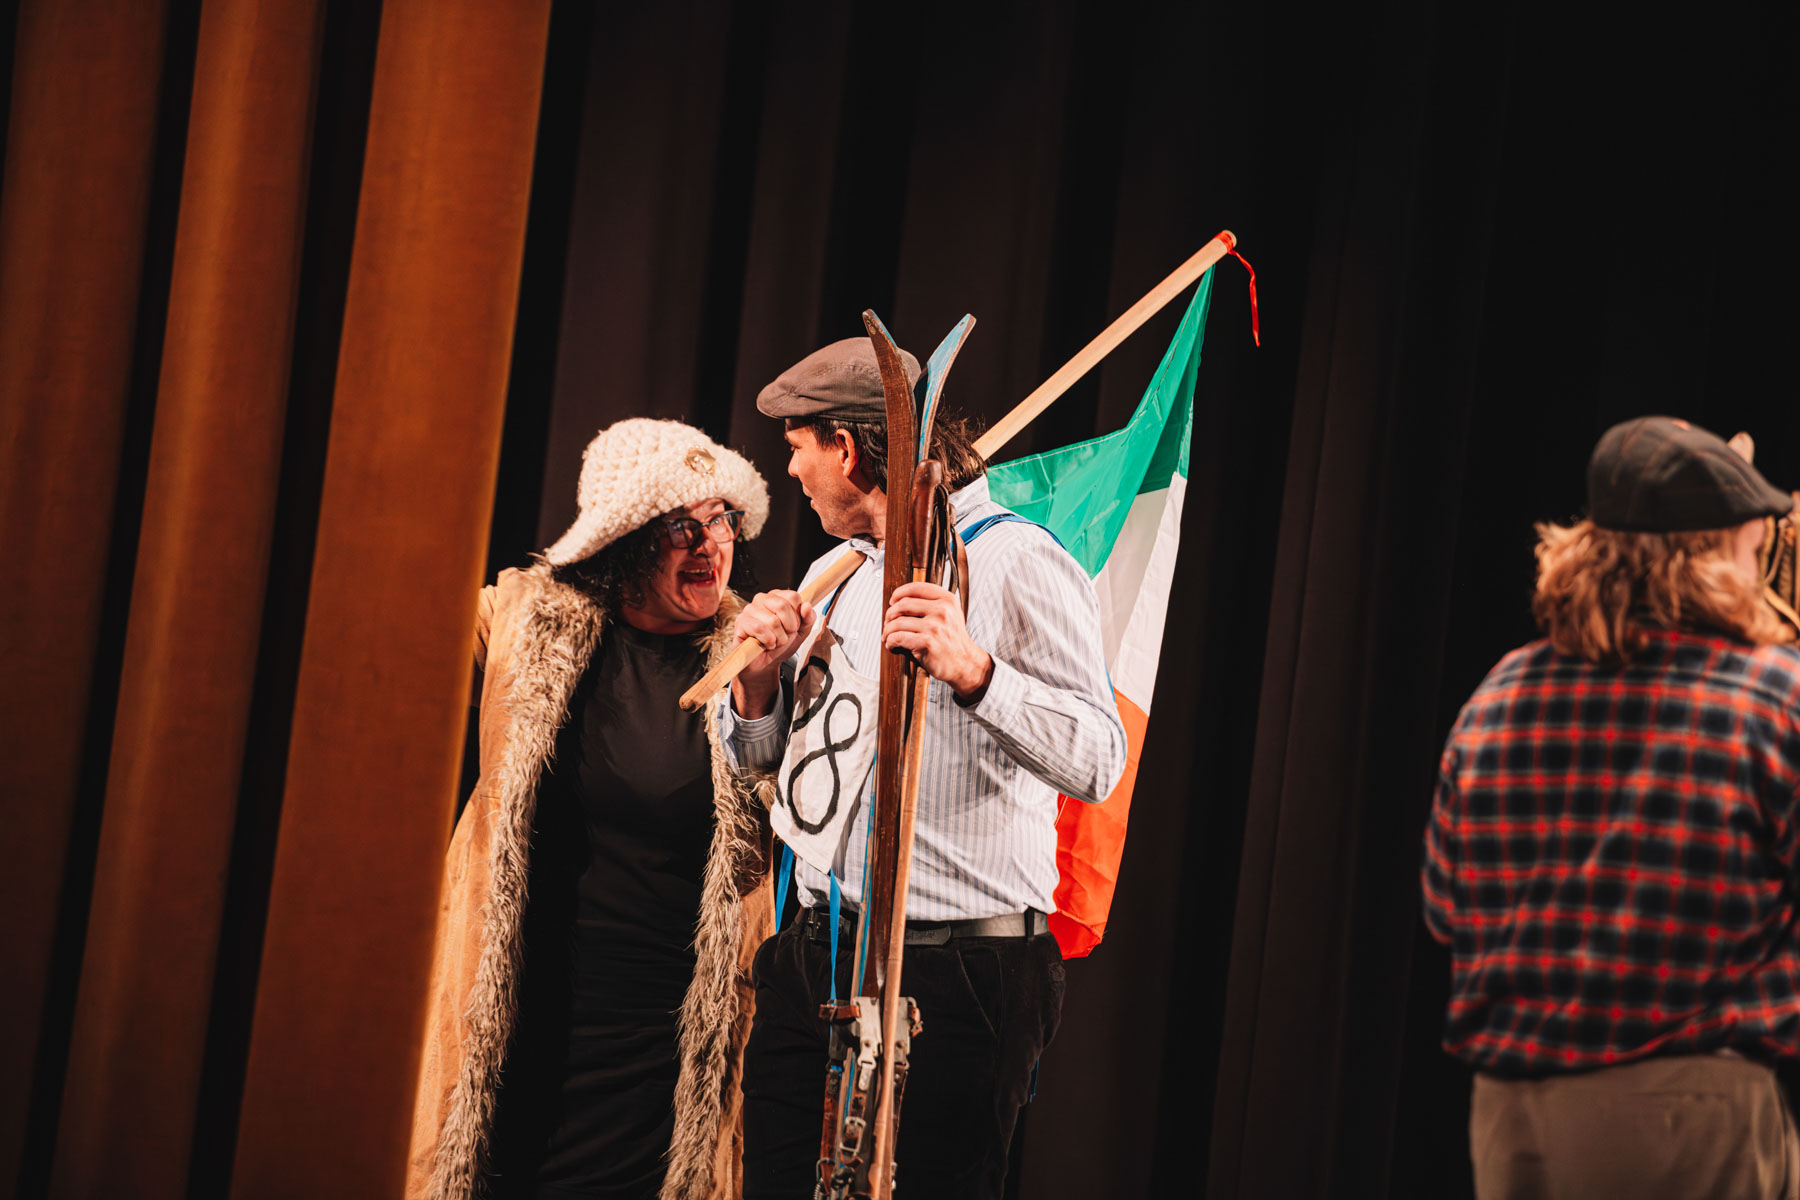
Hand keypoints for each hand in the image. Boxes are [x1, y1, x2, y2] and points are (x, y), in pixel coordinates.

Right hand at [730, 590, 813, 717]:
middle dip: (788, 628)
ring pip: (772, 621)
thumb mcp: (801, 632)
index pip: (793, 597)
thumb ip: (808, 619)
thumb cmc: (781, 645)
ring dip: (778, 638)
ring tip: (773, 642)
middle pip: (782, 606)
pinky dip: (767, 641)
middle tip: (783, 636)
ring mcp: (749, 610)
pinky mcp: (741, 622)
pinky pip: (759, 629)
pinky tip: (765, 644)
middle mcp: (761, 599)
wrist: (766, 664)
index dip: (797, 617)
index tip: (792, 627)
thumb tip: (807, 606)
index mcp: (777, 597)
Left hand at [883, 582, 992, 699]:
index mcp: (947, 600)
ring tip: (888, 637)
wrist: (965, 664)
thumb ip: (932, 604)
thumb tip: (900, 600)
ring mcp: (935, 626)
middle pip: (903, 604)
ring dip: (887, 630)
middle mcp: (942, 610)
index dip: (899, 593)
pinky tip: (892, 645)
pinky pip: (898, 637)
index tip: (893, 601)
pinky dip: (890, 641)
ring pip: (897, 622)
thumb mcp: (950, 615)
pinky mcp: (927, 642)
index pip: (916, 588)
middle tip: (888, 623)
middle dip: (890, 614)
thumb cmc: (952, 641)